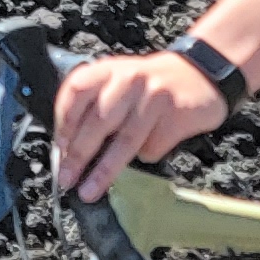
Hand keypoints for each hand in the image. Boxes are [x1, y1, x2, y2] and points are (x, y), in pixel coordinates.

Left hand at [51, 49, 225, 202]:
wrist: (200, 73)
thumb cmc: (149, 83)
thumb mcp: (117, 80)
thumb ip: (95, 105)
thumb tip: (68, 149)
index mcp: (108, 69)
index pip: (76, 92)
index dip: (64, 123)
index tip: (58, 150)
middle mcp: (130, 79)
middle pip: (98, 121)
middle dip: (79, 155)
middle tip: (67, 178)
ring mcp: (154, 96)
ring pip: (125, 140)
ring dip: (104, 170)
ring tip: (88, 191)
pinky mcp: (176, 114)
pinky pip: (153, 146)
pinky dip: (145, 156)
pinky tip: (146, 152)